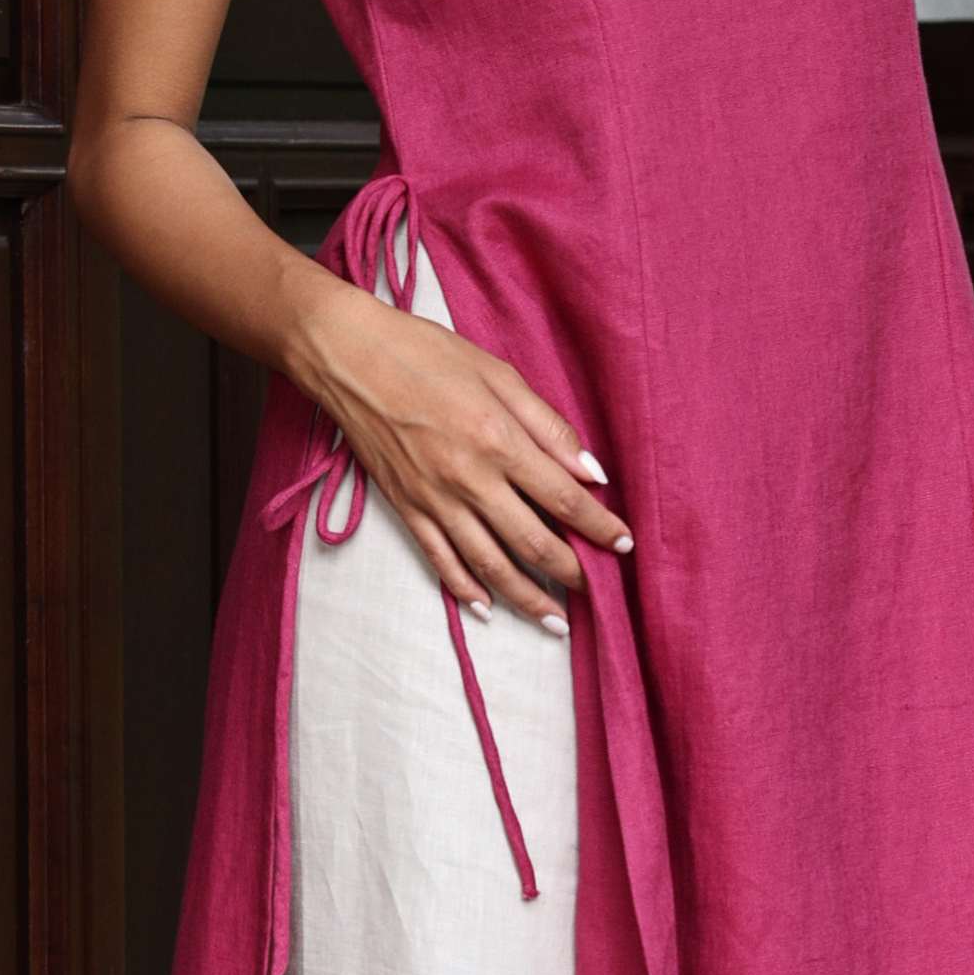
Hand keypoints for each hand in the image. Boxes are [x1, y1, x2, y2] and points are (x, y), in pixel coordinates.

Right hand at [294, 280, 629, 630]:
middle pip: (533, 542)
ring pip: (490, 565)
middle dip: (571, 572)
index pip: (564, 499)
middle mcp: (470, 480)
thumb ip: (547, 425)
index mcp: (499, 441)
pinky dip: (466, 589)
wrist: (349, 357)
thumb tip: (590, 470)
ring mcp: (435, 500)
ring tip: (554, 620)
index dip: (599, 527)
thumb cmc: (425, 354)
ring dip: (527, 598)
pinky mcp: (406, 509)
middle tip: (596, 590)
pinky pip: (441, 560)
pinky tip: (489, 608)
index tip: (623, 544)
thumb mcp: (498, 374)